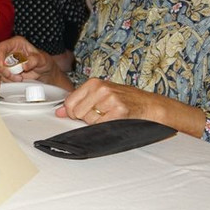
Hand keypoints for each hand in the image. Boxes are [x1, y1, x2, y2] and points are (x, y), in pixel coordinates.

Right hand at [0, 36, 69, 88]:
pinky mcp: (6, 69)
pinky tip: (16, 79)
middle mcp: (9, 50)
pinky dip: (7, 79)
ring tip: (18, 78)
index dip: (0, 56)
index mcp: (16, 43)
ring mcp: (7, 60)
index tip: (2, 66)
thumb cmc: (43, 61)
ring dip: (6, 76)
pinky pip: (1, 75)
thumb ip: (34, 60)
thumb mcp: (42, 59)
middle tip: (11, 75)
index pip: (2, 47)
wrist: (43, 71)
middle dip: (2, 69)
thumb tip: (24, 66)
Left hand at [56, 77, 205, 136]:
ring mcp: (110, 100)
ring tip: (110, 115)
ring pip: (88, 120)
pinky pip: (100, 126)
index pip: (69, 102)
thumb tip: (59, 112)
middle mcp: (101, 89)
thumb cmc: (124, 100)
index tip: (83, 112)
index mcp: (94, 83)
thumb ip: (79, 101)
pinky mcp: (119, 111)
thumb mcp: (100, 95)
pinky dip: (106, 126)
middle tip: (101, 113)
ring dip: (97, 122)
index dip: (72, 112)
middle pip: (76, 113)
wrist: (150, 105)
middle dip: (86, 118)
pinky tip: (115, 119)